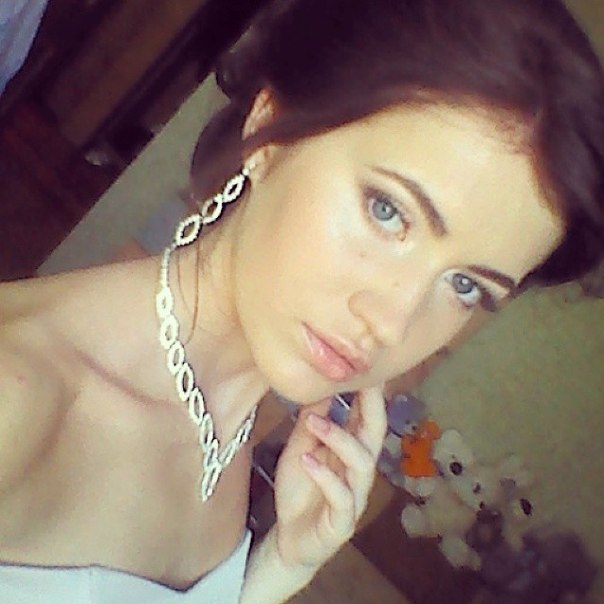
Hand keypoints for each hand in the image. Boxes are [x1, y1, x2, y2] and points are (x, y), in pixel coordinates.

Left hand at [271, 386, 386, 569]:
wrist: (289, 537)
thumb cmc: (301, 487)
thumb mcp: (301, 447)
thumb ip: (312, 421)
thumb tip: (320, 387)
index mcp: (352, 450)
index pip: (369, 416)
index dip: (371, 393)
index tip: (368, 365)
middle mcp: (359, 470)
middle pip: (375, 435)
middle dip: (372, 407)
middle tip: (361, 383)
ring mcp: (354, 496)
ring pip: (361, 463)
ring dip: (339, 439)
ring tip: (314, 423)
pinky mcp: (342, 522)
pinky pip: (342, 498)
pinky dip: (325, 477)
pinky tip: (308, 460)